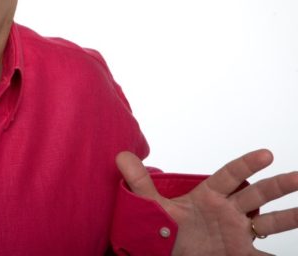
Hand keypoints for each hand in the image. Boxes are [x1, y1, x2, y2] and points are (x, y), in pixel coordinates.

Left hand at [117, 149, 297, 254]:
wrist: (168, 254)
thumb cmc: (163, 229)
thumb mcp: (150, 207)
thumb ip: (138, 182)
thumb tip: (119, 156)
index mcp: (209, 196)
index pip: (230, 175)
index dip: (247, 164)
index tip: (266, 154)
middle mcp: (228, 211)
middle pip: (257, 194)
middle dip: (279, 185)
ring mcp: (238, 233)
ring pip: (269, 222)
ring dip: (290, 216)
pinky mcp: (241, 254)